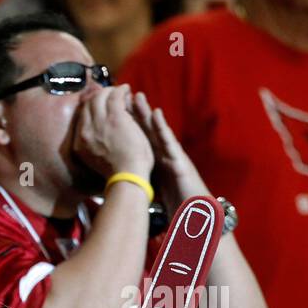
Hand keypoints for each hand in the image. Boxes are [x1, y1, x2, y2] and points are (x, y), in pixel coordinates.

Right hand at [72, 85, 153, 179]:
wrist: (126, 177)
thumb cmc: (117, 174)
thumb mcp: (93, 161)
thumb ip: (90, 147)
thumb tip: (92, 137)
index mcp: (78, 144)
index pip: (81, 117)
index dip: (90, 106)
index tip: (99, 102)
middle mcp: (84, 132)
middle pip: (87, 104)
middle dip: (99, 95)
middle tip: (111, 93)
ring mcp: (98, 123)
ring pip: (100, 97)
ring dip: (111, 91)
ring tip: (120, 90)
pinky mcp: (114, 117)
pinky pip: (115, 95)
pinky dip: (121, 90)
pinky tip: (127, 89)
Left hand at [130, 92, 205, 208]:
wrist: (195, 212)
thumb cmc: (176, 200)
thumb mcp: (155, 184)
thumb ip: (144, 175)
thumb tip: (125, 175)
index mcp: (156, 159)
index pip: (139, 138)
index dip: (127, 125)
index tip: (113, 110)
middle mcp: (163, 154)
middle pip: (146, 130)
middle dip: (135, 113)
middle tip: (122, 95)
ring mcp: (172, 155)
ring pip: (157, 131)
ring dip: (148, 113)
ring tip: (138, 97)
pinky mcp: (179, 160)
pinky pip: (169, 141)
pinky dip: (162, 127)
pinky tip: (156, 114)